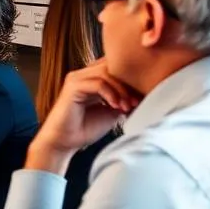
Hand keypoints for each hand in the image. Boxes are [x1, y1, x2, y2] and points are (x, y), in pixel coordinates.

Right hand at [27, 59, 138, 174]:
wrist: (64, 142)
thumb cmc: (85, 128)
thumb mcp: (112, 111)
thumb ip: (124, 99)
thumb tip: (144, 94)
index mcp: (93, 78)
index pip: (116, 66)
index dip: (132, 78)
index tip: (144, 96)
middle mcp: (84, 75)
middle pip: (113, 66)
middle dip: (129, 83)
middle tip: (138, 100)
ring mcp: (77, 78)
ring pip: (107, 73)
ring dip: (121, 89)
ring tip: (127, 106)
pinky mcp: (72, 86)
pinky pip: (97, 83)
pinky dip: (110, 94)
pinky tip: (116, 106)